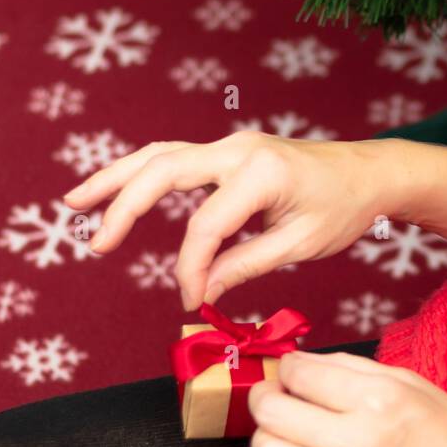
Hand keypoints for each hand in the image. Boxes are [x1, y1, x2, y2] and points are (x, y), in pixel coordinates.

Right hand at [62, 131, 408, 309]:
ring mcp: (232, 146)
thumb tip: (200, 292)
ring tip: (75, 202)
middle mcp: (239, 150)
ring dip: (117, 178)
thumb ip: (247, 265)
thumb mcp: (302, 244)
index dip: (191, 268)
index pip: (206, 226)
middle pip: (164, 171)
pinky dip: (142, 173)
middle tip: (97, 244)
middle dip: (125, 206)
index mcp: (261, 173)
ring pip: (161, 155)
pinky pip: (176, 158)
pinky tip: (116, 190)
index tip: (192, 301)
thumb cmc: (343, 209)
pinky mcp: (229, 152)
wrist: (370, 172)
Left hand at [249, 350, 446, 446]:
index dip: (289, 366)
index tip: (294, 370)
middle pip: (271, 412)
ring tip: (288, 434)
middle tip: (277, 394)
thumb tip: (307, 362)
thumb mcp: (413, 384)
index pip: (300, 374)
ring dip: (270, 439)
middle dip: (266, 396)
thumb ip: (354, 369)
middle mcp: (357, 443)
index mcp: (378, 401)